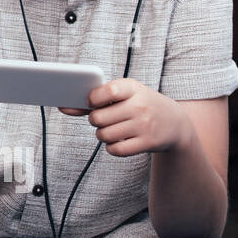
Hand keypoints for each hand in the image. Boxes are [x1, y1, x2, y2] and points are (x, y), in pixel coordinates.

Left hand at [61, 78, 189, 156]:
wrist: (175, 123)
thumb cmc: (139, 105)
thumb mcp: (124, 95)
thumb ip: (94, 100)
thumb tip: (62, 107)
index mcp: (133, 88)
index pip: (107, 91)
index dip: (93, 99)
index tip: (92, 103)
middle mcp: (140, 106)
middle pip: (98, 118)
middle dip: (95, 120)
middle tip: (103, 119)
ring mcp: (144, 125)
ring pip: (103, 135)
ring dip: (102, 134)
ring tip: (111, 129)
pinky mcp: (147, 143)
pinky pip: (115, 150)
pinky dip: (111, 147)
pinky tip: (118, 140)